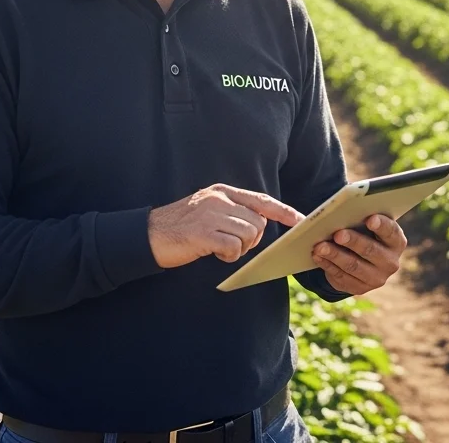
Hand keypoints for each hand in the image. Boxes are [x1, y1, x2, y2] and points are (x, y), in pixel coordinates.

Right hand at [148, 184, 304, 267]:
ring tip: (220, 249)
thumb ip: (232, 211)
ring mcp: (210, 215)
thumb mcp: (208, 210)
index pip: (260, 200)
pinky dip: (228, 256)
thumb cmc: (180, 226)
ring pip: (248, 235)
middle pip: (257, 222)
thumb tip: (259, 224)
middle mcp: (218, 200)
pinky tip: (214, 254)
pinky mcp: (203, 233)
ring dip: (239, 249)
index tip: (300, 221)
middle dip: (252, 239)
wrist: (148, 235)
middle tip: (231, 245)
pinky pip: (233, 248)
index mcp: (222, 192)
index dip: (283, 211)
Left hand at [311, 214, 406, 295]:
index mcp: (396, 242)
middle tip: (338, 234)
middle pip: (371, 250)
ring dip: (335, 255)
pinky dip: (327, 265)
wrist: (362, 260)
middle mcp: (390, 262)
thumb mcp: (366, 225)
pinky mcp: (359, 288)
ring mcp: (376, 278)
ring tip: (320, 246)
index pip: (391, 232)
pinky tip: (317, 256)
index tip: (370, 218)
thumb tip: (339, 210)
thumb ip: (360, 216)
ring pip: (353, 266)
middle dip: (353, 241)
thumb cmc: (364, 233)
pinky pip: (341, 276)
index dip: (381, 225)